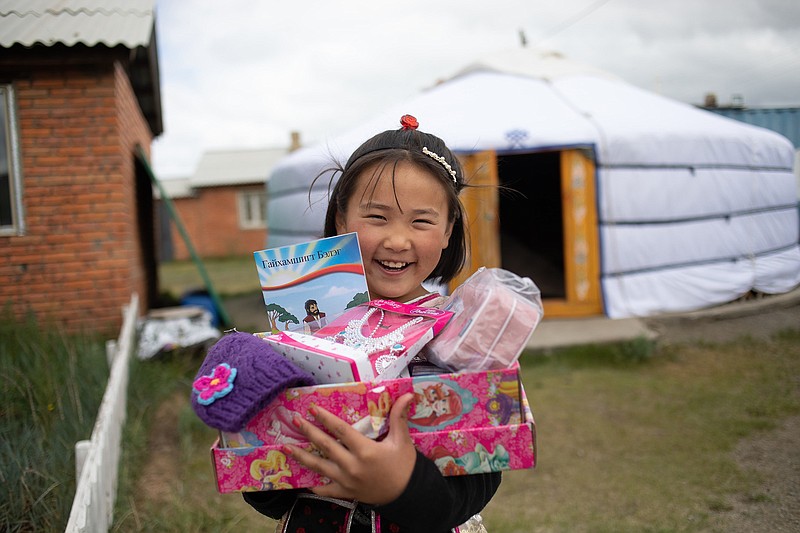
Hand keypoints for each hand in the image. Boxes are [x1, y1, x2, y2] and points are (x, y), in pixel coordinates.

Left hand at [285, 392, 416, 504]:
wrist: (407, 493)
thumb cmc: (404, 465)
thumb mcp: (403, 440)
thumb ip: (399, 416)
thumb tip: (407, 395)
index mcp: (365, 450)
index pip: (340, 430)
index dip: (325, 418)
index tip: (312, 409)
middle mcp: (352, 465)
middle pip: (325, 446)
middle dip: (308, 432)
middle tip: (295, 421)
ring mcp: (346, 481)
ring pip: (319, 466)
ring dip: (301, 456)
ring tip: (286, 447)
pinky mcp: (346, 492)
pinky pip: (325, 489)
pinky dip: (314, 485)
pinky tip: (303, 480)